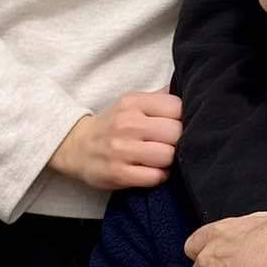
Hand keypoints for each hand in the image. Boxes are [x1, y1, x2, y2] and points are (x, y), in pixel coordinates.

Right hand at [48, 88, 181, 189]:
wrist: (77, 146)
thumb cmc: (114, 124)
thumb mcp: (132, 102)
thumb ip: (159, 98)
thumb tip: (189, 88)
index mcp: (134, 102)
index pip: (176, 107)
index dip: (183, 117)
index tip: (176, 124)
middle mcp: (128, 123)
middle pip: (175, 132)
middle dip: (178, 140)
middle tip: (170, 144)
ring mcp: (122, 149)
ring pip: (167, 156)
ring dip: (170, 160)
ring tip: (162, 158)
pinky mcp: (118, 173)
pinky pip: (154, 177)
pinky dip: (159, 176)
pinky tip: (153, 171)